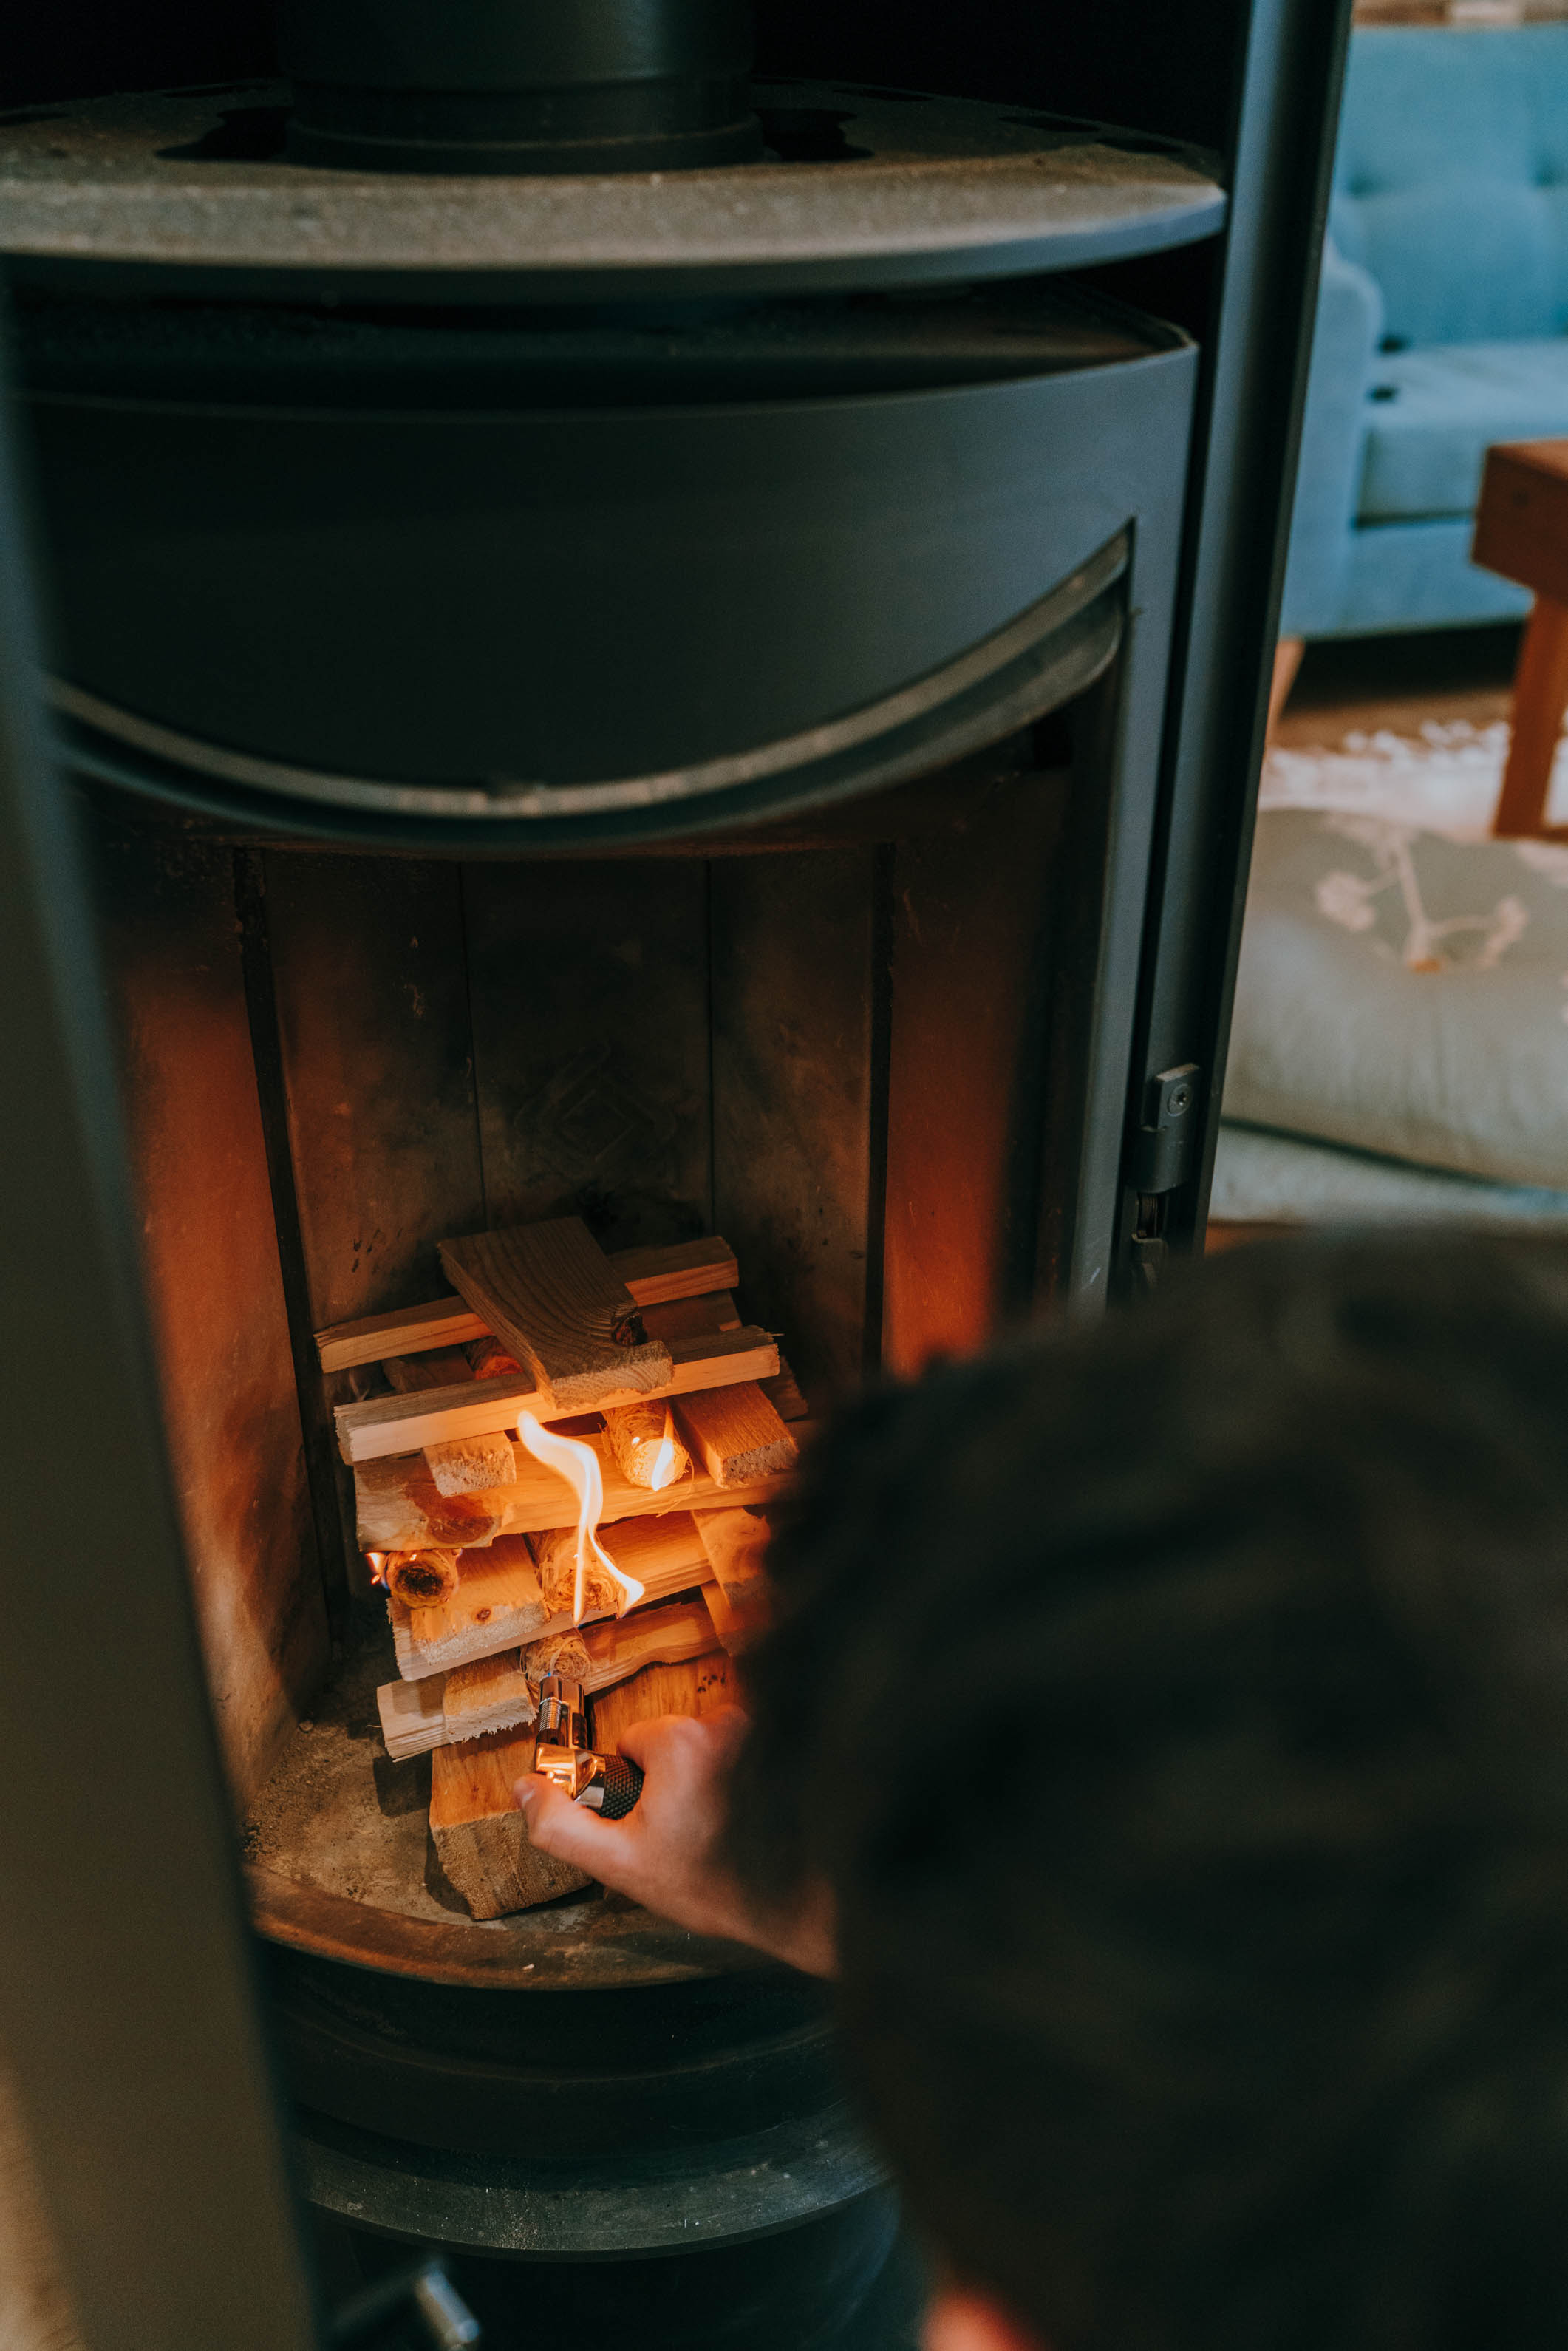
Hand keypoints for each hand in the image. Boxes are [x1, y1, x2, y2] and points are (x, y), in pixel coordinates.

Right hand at [512, 1706, 834, 1976]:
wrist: (789, 1905)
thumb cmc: (709, 1885)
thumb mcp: (618, 1863)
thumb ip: (562, 1825)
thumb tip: (525, 1788)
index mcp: (679, 1739)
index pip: (632, 1743)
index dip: (634, 1789)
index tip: (655, 1824)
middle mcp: (724, 1723)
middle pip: (671, 1743)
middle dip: (670, 1783)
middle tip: (684, 1833)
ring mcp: (760, 1733)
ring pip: (706, 1749)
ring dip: (705, 1781)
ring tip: (717, 1829)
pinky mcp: (784, 1749)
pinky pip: (740, 1753)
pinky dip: (738, 1779)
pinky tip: (744, 1819)